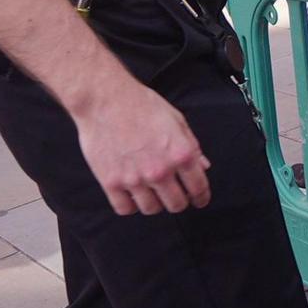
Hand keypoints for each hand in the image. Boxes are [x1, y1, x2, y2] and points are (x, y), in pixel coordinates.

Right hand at [74, 87, 211, 213]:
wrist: (105, 99)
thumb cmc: (140, 104)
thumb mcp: (176, 120)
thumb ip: (191, 146)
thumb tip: (203, 166)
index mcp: (180, 154)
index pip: (198, 189)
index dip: (201, 197)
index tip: (198, 200)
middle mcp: (160, 170)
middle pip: (176, 205)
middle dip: (179, 201)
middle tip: (173, 194)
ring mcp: (135, 179)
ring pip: (152, 209)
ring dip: (154, 203)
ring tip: (151, 191)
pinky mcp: (111, 182)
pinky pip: (125, 208)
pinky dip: (129, 204)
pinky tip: (131, 194)